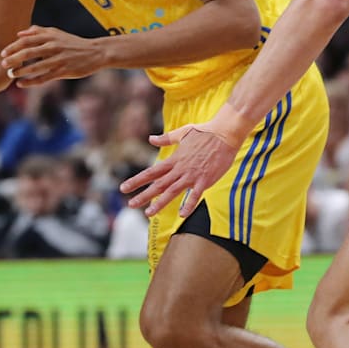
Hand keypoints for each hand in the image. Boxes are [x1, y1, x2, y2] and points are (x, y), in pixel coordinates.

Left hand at [0, 26, 104, 86]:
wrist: (96, 52)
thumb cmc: (73, 43)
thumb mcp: (57, 33)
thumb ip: (39, 31)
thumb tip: (20, 33)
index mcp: (50, 36)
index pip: (27, 40)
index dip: (13, 47)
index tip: (2, 53)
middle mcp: (53, 47)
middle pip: (28, 53)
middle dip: (13, 59)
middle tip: (3, 64)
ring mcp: (59, 59)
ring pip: (35, 67)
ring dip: (21, 71)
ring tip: (11, 74)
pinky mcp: (64, 71)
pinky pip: (44, 78)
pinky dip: (31, 81)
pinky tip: (21, 84)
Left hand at [120, 124, 239, 219]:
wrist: (224, 134)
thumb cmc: (204, 132)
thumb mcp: (182, 133)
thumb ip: (166, 138)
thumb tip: (151, 138)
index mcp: (174, 159)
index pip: (152, 172)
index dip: (137, 180)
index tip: (124, 188)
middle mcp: (180, 168)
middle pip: (158, 184)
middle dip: (143, 195)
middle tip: (130, 204)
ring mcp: (192, 175)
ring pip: (173, 191)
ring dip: (160, 202)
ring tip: (148, 212)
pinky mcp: (205, 180)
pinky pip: (195, 195)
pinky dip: (188, 204)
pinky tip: (182, 215)